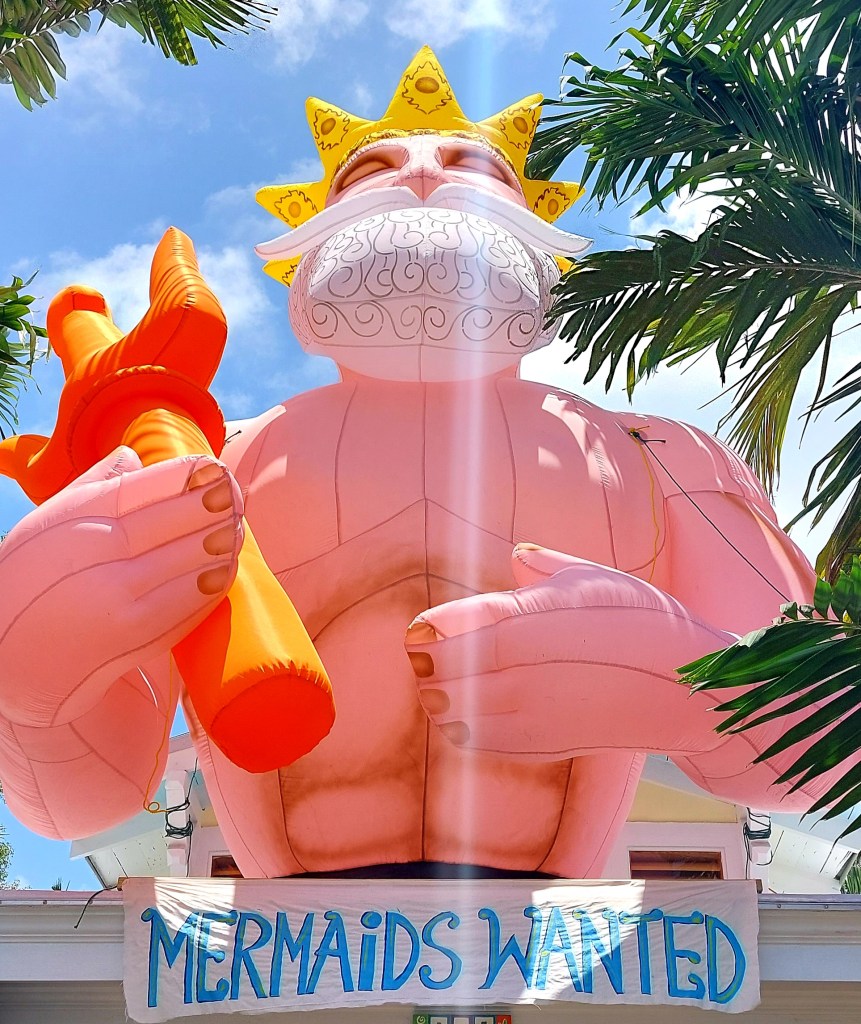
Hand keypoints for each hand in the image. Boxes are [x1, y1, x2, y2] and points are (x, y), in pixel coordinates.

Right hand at [0, 446, 242, 726]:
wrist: (17, 654)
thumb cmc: (40, 576)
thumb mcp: (52, 521)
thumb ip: (96, 485)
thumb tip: (134, 455)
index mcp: (76, 516)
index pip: (140, 488)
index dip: (184, 476)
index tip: (214, 467)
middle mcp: (94, 553)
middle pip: (169, 522)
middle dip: (212, 506)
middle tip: (234, 496)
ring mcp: (117, 596)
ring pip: (187, 562)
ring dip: (221, 544)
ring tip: (237, 529)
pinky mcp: (135, 634)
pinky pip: (188, 603)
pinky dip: (212, 584)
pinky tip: (226, 569)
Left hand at [405, 544, 730, 760]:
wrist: (688, 689)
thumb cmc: (642, 621)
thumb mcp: (600, 580)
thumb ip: (548, 569)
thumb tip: (516, 554)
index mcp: (555, 618)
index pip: (485, 624)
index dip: (444, 628)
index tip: (417, 628)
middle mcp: (546, 667)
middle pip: (466, 672)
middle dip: (430, 666)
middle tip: (416, 655)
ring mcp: (546, 712)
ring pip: (470, 713)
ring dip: (440, 701)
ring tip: (432, 686)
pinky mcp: (550, 745)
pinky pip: (490, 745)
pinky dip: (463, 733)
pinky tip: (455, 719)